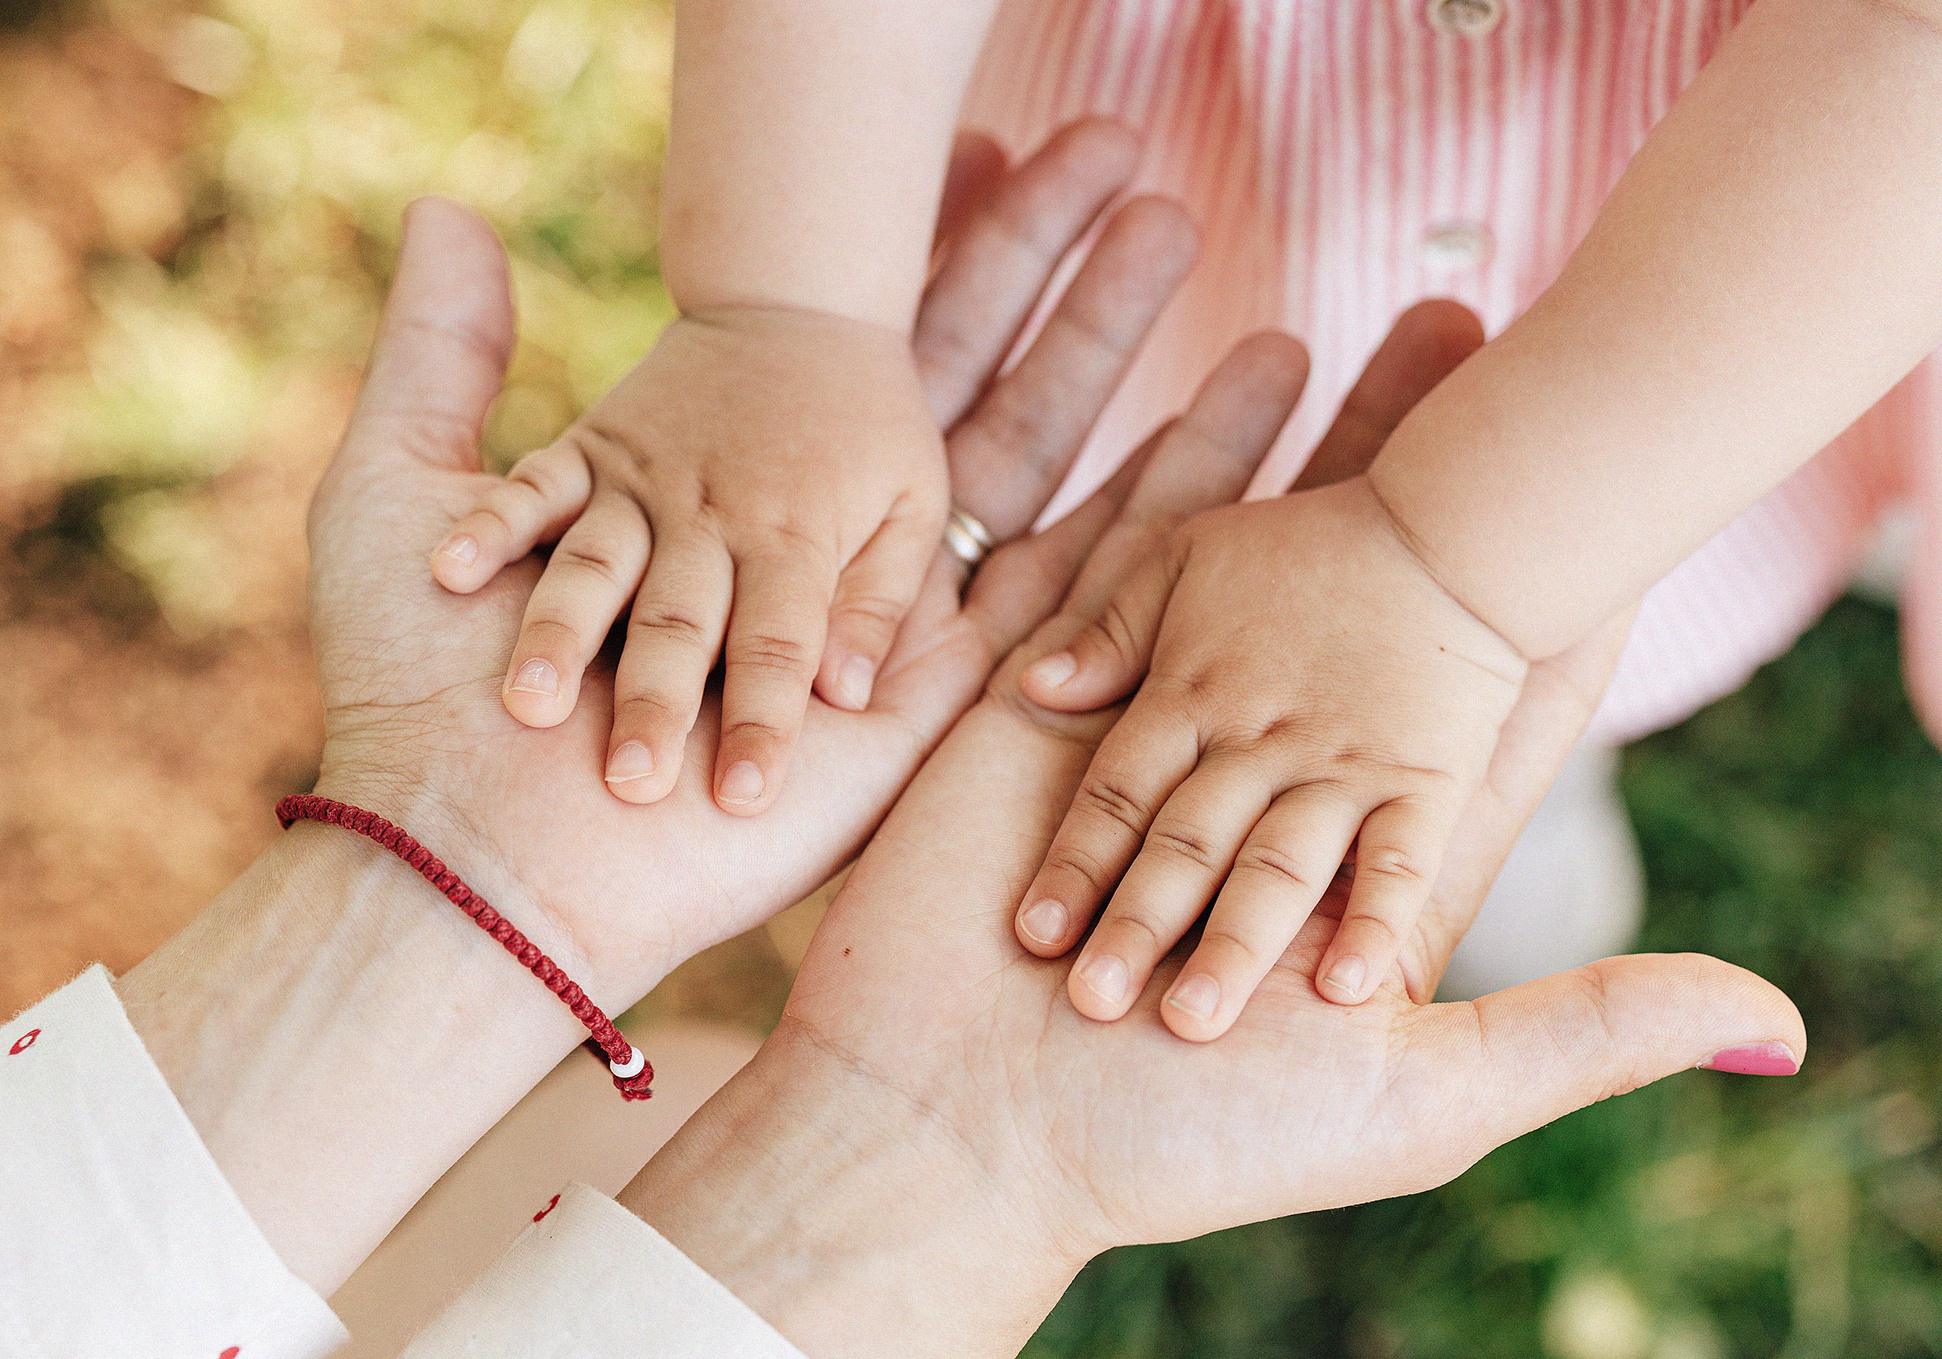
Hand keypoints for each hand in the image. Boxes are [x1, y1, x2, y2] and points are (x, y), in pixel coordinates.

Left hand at [309, 119, 1191, 1009]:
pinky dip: (1164, 506)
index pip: (876, 334)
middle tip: (1145, 171)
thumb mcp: (412, 480)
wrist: (467, 836)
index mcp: (744, 481)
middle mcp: (835, 545)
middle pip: (978, 381)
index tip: (1009, 144)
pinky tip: (1246, 426)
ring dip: (1127, 361)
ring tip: (1210, 256)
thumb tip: (454, 212)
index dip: (944, 242)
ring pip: (1044, 465)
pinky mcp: (934, 702)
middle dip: (1060, 278)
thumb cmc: (422, 669)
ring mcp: (896, 625)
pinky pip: (1072, 595)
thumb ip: (450, 354)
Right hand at [429, 300, 943, 815]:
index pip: (781, 646)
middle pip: (681, 621)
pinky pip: (534, 486)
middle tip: (629, 786)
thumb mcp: (912, 503)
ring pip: (596, 565)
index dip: (764, 723)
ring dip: (560, 635)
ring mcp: (643, 481)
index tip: (744, 800)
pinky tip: (447, 573)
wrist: (799, 299)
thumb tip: (851, 695)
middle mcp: (712, 513)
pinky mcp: (591, 447)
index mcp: (795, 536)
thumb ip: (881, 598)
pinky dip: (489, 525)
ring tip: (529, 706)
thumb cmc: (869, 425)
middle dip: (654, 704)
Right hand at [624, 305, 1804, 1358]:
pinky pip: (1100, 579)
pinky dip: (1134, 488)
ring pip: (1229, 565)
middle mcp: (1267, 784)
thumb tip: (1791, 1029)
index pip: (1480, 711)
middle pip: (1359, 604)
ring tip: (1305, 329)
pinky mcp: (1045, 723)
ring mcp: (1155, 743)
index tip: (1602, 516)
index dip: (1545, 612)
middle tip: (1456, 334)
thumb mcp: (1420, 1097)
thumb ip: (1588, 1037)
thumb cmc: (1192, 1148)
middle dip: (1403, 471)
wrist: (957, 1133)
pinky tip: (1169, 406)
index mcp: (1362, 859)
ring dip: (1266, 446)